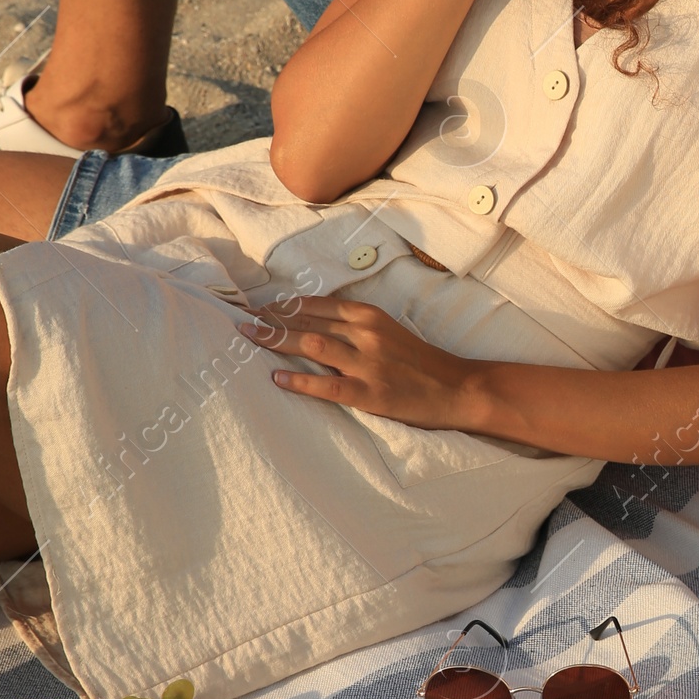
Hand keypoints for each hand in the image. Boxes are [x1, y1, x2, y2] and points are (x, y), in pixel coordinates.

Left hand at [238, 298, 485, 430]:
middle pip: (307, 321)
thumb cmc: (421, 362)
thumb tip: (314, 325)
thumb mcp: (389, 332)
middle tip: (241, 321)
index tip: (258, 306)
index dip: (283, 305)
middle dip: (271, 319)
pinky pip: (326, 385)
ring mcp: (367, 363)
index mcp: (369, 315)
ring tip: (250, 339)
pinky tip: (277, 379)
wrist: (457, 387)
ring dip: (276, 340)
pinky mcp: (370, 392)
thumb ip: (355, 326)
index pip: (316, 305)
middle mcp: (366, 333)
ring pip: (311, 345)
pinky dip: (299, 381)